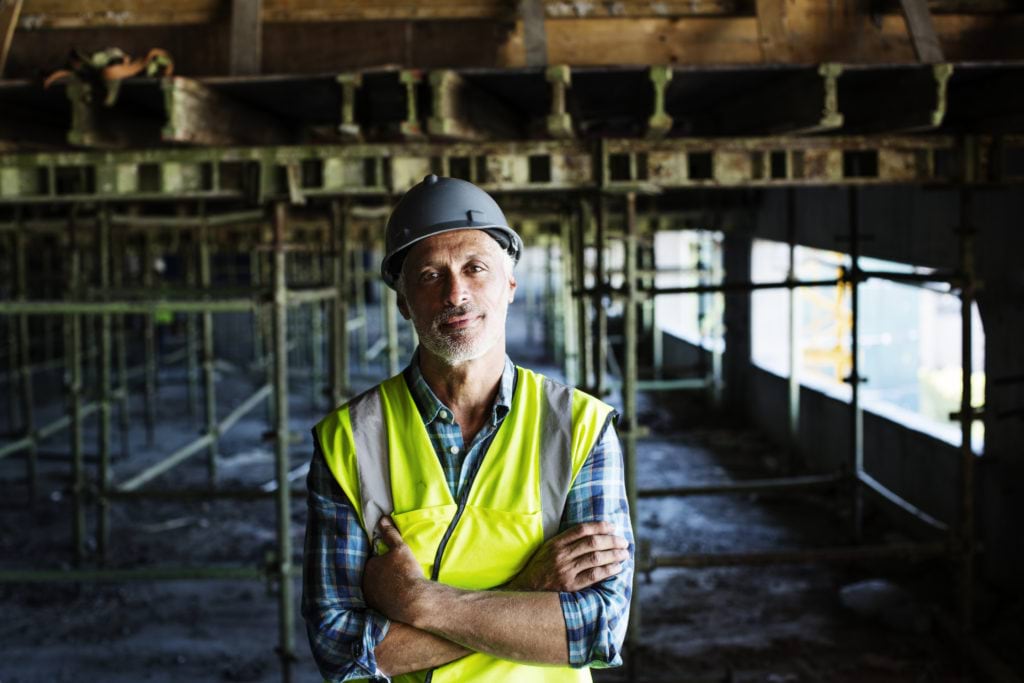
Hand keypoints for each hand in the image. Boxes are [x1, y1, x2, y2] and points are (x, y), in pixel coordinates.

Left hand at [362, 516, 428, 623]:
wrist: (413, 600)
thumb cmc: (406, 572)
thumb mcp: (400, 548)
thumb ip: (390, 533)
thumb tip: (382, 519)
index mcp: (369, 567)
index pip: (373, 561)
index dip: (383, 561)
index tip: (393, 563)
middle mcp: (365, 583)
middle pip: (372, 575)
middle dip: (380, 574)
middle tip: (395, 574)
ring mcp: (370, 598)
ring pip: (375, 588)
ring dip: (382, 587)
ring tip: (397, 586)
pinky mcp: (377, 610)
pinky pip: (379, 601)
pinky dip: (385, 599)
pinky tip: (395, 597)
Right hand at [506, 521, 628, 592]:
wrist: (525, 592)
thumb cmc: (538, 570)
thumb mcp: (546, 550)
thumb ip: (564, 542)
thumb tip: (590, 536)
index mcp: (556, 544)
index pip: (582, 529)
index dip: (600, 526)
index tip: (612, 527)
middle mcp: (561, 555)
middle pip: (592, 542)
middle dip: (612, 540)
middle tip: (623, 542)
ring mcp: (566, 571)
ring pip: (596, 558)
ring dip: (614, 554)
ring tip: (624, 554)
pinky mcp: (570, 586)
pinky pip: (594, 576)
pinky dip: (608, 570)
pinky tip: (617, 568)